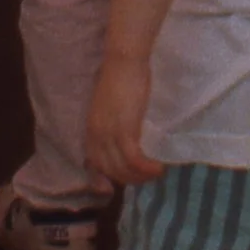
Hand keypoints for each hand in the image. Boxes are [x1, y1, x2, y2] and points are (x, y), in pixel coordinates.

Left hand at [85, 50, 162, 186]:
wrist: (123, 60)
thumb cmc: (119, 77)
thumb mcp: (109, 106)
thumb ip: (110, 123)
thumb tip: (121, 137)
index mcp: (90, 128)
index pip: (93, 162)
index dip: (104, 177)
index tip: (113, 189)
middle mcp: (96, 134)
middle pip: (110, 169)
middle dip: (128, 179)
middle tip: (146, 178)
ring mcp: (109, 133)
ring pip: (122, 168)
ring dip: (140, 177)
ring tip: (156, 173)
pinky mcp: (125, 129)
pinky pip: (134, 159)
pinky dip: (146, 168)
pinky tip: (158, 168)